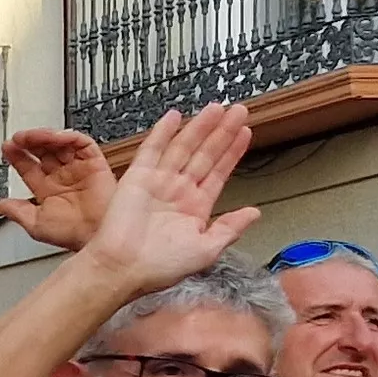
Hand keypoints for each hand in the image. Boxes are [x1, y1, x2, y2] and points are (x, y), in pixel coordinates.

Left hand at [0, 126, 116, 251]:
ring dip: (44, 137)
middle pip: (44, 151)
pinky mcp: (96, 164)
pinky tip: (53, 137)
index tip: (7, 148)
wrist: (97, 237)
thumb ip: (17, 212)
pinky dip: (67, 137)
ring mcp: (79, 169)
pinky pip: (82, 144)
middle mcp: (63, 177)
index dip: (17, 156)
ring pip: (60, 144)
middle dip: (29, 142)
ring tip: (30, 137)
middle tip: (17, 139)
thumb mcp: (36, 224)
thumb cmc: (73, 235)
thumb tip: (0, 206)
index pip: (29, 167)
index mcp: (49, 190)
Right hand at [80, 103, 261, 294]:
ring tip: (217, 108)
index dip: (233, 152)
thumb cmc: (159, 267)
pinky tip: (175, 117)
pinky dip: (162, 133)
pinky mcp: (137, 178)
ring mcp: (158, 183)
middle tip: (238, 111)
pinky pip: (152, 150)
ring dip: (200, 127)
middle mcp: (178, 192)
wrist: (123, 268)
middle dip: (222, 132)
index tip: (245, 133)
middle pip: (205, 154)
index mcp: (195, 208)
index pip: (219, 172)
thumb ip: (231, 228)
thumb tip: (254, 213)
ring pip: (184, 147)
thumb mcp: (207, 250)